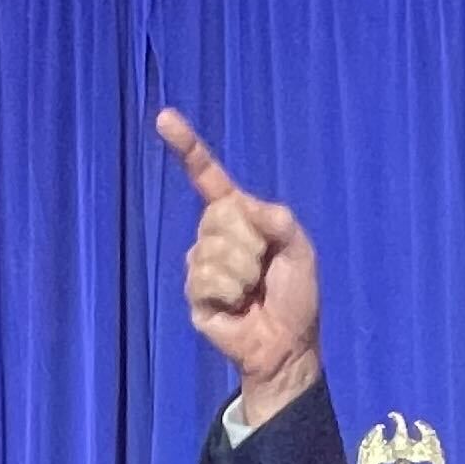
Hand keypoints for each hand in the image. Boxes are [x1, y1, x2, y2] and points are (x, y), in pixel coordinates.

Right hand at [156, 107, 324, 418]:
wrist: (285, 345)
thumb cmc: (295, 298)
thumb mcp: (300, 252)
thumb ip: (280, 221)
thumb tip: (246, 206)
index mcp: (239, 217)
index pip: (207, 177)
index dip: (188, 148)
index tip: (164, 118)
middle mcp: (215, 234)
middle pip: (218, 217)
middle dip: (250, 245)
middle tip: (264, 271)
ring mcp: (201, 263)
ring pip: (211, 250)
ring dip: (241, 274)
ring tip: (252, 292)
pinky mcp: (195, 293)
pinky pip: (205, 279)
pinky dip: (229, 294)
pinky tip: (237, 306)